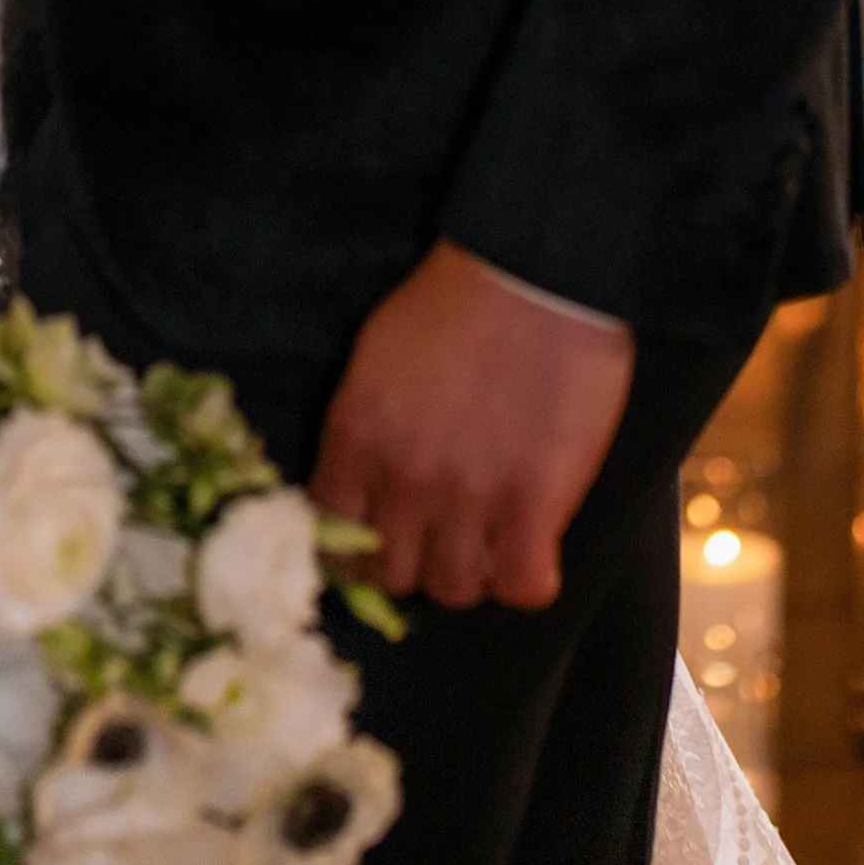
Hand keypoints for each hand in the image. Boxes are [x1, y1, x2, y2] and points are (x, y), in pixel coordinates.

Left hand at [311, 242, 635, 610]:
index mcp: (355, 438)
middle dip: (414, 564)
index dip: (353, 552)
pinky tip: (535, 549)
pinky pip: (520, 588)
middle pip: (390, 577)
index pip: (328, 536)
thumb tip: (361, 488)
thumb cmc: (455, 302)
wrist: (534, 273)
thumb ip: (363, 431)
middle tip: (443, 538)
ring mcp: (466, 498)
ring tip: (494, 539)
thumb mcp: (375, 360)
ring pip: (453, 591)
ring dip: (472, 573)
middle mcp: (401, 478)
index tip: (380, 543)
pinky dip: (527, 578)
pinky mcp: (532, 505)